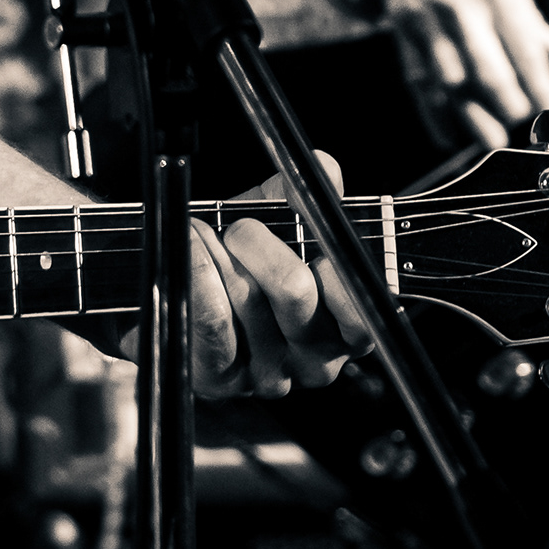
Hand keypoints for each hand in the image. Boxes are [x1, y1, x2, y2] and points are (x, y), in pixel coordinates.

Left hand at [179, 157, 363, 399]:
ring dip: (221, 257)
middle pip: (298, 294)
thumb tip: (325, 168)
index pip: (363, 314)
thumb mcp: (282, 221)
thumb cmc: (243, 259)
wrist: (184, 283)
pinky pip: (213, 326)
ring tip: (205, 234)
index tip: (312, 237)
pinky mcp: (221, 380)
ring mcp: (270, 376)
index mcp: (346, 327)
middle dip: (263, 246)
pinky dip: (199, 278)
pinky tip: (191, 251)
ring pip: (251, 305)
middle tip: (240, 227)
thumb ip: (309, 196)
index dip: (336, 271)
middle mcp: (315, 360)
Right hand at [374, 0, 548, 152]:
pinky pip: (418, 78)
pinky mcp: (402, 25)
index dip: (543, 86)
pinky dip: (432, 111)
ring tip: (490, 139)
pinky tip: (447, 133)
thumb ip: (530, 14)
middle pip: (489, 70)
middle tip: (525, 126)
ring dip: (472, 115)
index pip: (526, 48)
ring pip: (451, 81)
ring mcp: (428, 16)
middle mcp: (462, 3)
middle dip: (509, 105)